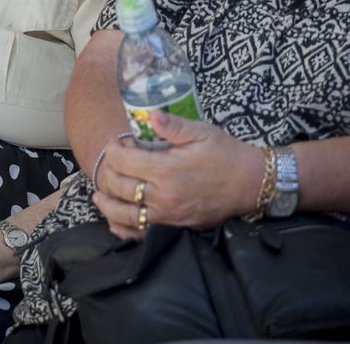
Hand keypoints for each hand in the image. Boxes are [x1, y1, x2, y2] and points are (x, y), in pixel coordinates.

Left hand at [92, 110, 262, 237]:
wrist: (251, 183)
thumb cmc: (226, 154)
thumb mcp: (202, 132)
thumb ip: (173, 126)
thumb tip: (150, 115)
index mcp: (167, 169)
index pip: (123, 162)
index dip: (113, 151)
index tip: (114, 144)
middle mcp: (164, 195)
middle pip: (120, 187)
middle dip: (107, 174)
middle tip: (106, 165)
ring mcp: (170, 215)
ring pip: (126, 215)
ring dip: (108, 205)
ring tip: (98, 195)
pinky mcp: (177, 228)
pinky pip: (144, 234)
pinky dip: (125, 230)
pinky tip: (115, 222)